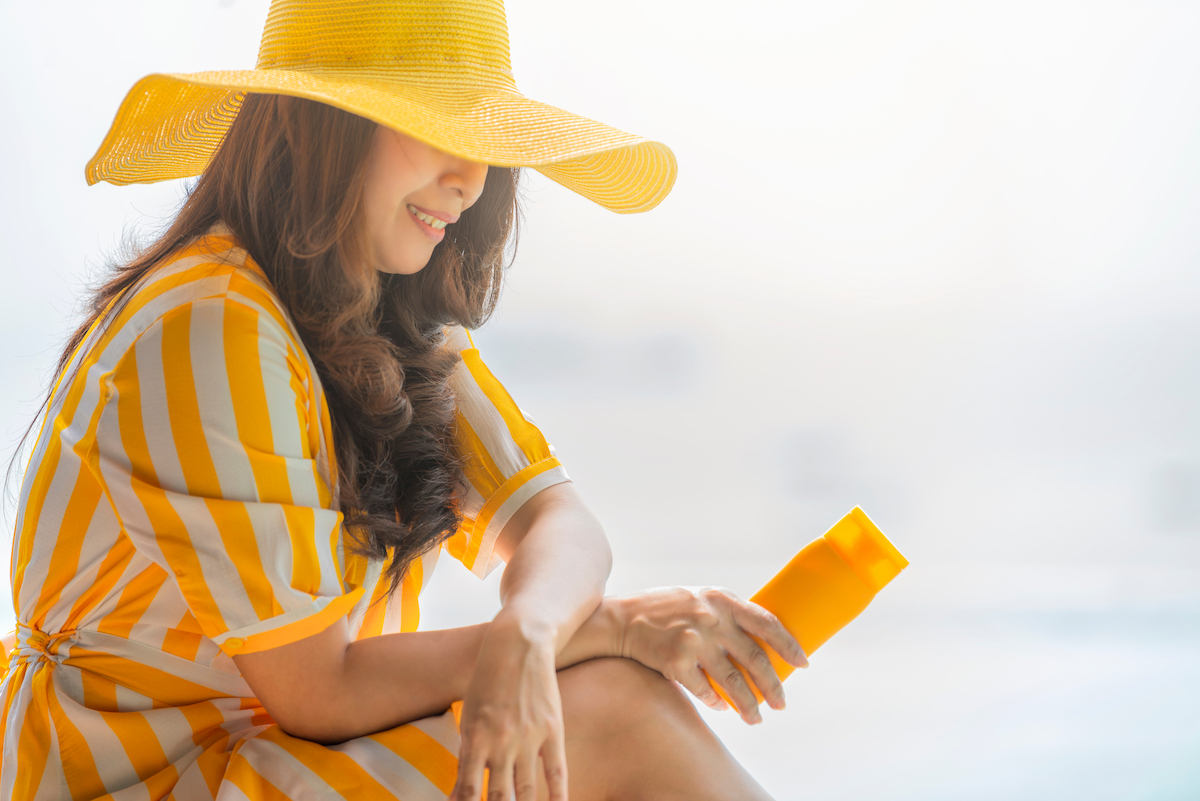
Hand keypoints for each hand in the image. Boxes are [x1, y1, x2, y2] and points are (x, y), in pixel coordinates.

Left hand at [450, 612, 567, 800]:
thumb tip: (464, 789)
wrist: (518, 643)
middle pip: (498, 799)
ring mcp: (528, 737)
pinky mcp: (552, 730)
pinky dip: (557, 797)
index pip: (467, 792)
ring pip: (527, 792)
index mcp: (473, 738)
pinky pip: (556, 772)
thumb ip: (469, 750)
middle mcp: (500, 742)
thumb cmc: (488, 678)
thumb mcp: (469, 713)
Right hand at [614, 587, 807, 724]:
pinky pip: (704, 690)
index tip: (804, 663)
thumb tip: (763, 642)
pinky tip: (721, 707)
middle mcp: (711, 620)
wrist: (623, 619)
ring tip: (756, 719)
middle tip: (781, 704)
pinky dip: (715, 702)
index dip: (789, 644)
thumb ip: (728, 614)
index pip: (767, 622)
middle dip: (773, 686)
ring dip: (748, 705)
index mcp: (722, 600)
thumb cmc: (666, 609)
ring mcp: (693, 641)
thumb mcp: (701, 599)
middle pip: (755, 659)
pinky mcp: (675, 662)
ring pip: (733, 682)